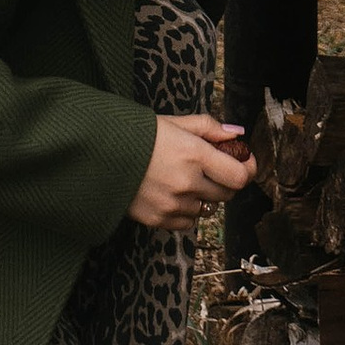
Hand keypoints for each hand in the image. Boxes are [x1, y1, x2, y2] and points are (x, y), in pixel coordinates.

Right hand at [131, 112, 254, 230]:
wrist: (97, 156)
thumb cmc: (137, 135)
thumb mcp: (175, 122)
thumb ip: (210, 128)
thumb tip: (237, 135)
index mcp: (194, 154)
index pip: (239, 175)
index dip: (247, 169)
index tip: (245, 162)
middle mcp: (186, 183)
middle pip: (227, 194)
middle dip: (225, 180)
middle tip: (213, 168)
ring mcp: (172, 205)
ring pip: (206, 209)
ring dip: (203, 196)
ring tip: (183, 179)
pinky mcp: (158, 220)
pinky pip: (187, 222)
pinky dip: (186, 212)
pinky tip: (172, 194)